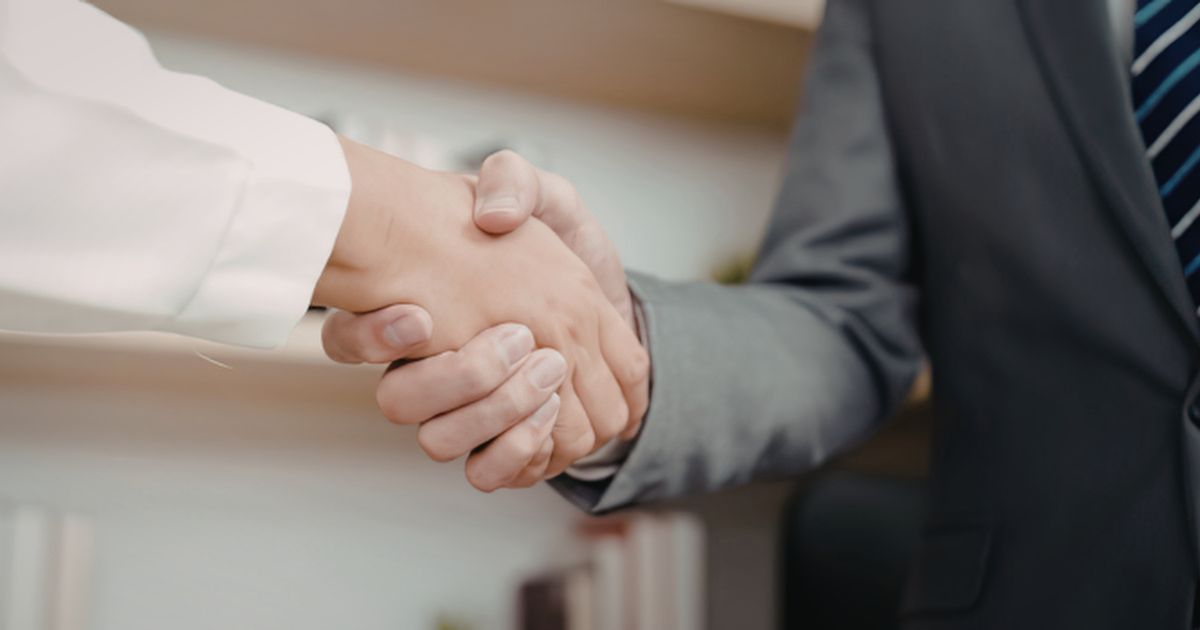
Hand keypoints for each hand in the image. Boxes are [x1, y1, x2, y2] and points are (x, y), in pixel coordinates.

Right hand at [323, 150, 649, 490]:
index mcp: (416, 311)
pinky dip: (519, 451)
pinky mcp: (506, 444)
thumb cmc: (561, 248)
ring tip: (549, 373)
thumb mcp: (543, 197)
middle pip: (398, 403)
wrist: (609, 295)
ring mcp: (465, 411)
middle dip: (459, 377)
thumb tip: (493, 216)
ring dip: (497, 412)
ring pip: (441, 444)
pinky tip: (551, 415)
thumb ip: (514, 182)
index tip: (420, 317)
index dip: (372, 337)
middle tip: (519, 339)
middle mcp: (428, 368)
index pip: (350, 340)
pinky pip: (489, 474)